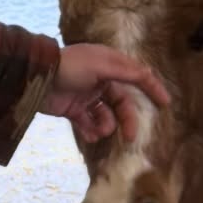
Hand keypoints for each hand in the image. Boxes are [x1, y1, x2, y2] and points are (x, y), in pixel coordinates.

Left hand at [41, 43, 170, 145]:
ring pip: (106, 116)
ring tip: (99, 131)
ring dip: (106, 126)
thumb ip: (125, 71)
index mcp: (109, 65)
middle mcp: (100, 80)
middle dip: (126, 120)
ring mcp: (87, 96)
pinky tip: (89, 135)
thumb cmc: (70, 67)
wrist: (36, 79)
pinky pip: (89, 124)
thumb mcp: (100, 65)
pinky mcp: (73, 110)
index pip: (136, 76)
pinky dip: (91, 130)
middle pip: (122, 103)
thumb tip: (148, 73)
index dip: (152, 88)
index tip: (165, 103)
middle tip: (130, 138)